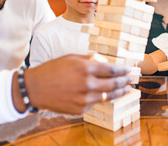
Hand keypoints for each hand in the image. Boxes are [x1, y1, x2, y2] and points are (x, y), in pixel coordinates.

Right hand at [14, 54, 131, 114]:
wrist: (35, 88)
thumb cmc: (52, 70)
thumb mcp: (71, 58)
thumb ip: (89, 60)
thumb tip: (103, 62)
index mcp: (85, 68)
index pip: (111, 69)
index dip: (122, 70)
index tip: (129, 70)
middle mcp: (87, 84)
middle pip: (113, 84)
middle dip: (125, 81)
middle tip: (132, 80)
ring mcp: (84, 98)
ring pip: (108, 96)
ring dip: (119, 92)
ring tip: (127, 90)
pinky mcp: (80, 109)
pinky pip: (95, 103)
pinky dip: (101, 98)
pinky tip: (107, 96)